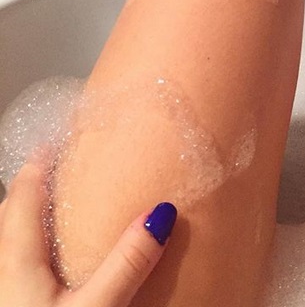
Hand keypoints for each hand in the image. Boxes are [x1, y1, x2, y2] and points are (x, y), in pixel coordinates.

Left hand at [0, 163, 176, 306]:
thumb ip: (127, 263)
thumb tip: (161, 213)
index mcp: (17, 258)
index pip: (24, 193)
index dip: (38, 163)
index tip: (54, 141)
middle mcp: (1, 268)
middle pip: (9, 213)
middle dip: (32, 189)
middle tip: (59, 172)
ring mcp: (3, 291)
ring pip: (8, 240)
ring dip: (28, 220)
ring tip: (56, 213)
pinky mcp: (11, 304)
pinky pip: (14, 266)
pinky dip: (31, 249)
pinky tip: (54, 266)